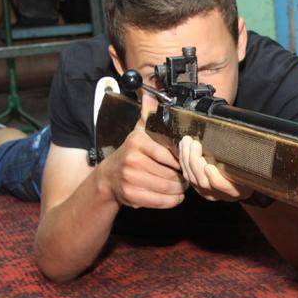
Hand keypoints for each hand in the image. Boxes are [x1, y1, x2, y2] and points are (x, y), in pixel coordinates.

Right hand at [100, 91, 186, 208]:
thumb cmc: (131, 154)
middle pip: (170, 172)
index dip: (181, 160)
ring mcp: (130, 179)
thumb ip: (148, 116)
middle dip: (183, 176)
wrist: (109, 177)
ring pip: (168, 187)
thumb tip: (150, 96)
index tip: (186, 162)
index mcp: (137, 143)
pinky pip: (161, 201)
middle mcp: (132, 160)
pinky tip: (176, 196)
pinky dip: (173, 201)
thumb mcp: (138, 133)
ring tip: (183, 185)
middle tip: (187, 176)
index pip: (168, 154)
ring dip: (180, 189)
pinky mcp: (131, 196)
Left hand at [178, 135, 252, 202]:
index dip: (214, 178)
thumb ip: (243, 160)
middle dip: (195, 161)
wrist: (242, 184)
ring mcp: (208, 193)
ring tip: (186, 142)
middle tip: (193, 143)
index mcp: (236, 190)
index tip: (208, 166)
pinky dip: (183, 161)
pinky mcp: (198, 188)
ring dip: (187, 159)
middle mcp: (221, 195)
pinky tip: (183, 148)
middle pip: (203, 182)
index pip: (223, 187)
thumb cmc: (248, 172)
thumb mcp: (249, 168)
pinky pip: (187, 176)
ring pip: (192, 179)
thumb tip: (239, 140)